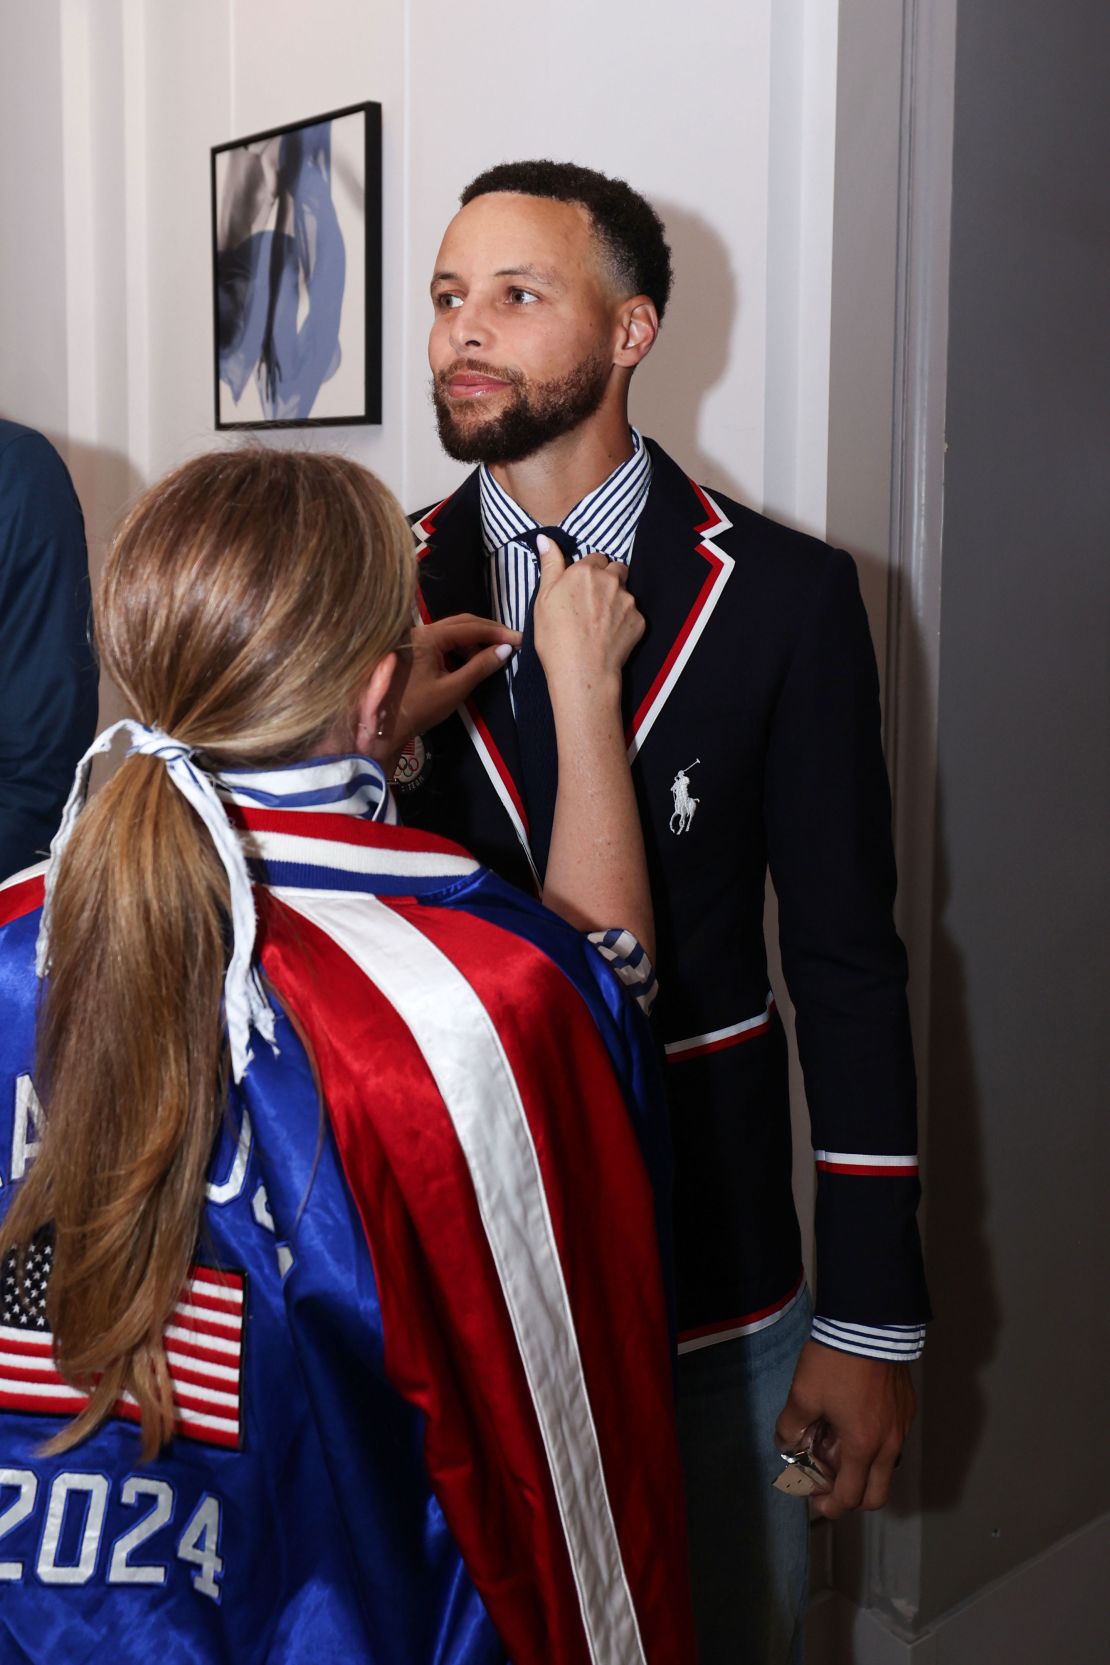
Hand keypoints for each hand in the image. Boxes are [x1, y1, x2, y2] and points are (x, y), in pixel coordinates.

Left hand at [395, 614, 520, 738]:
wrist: (385, 727)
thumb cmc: (418, 708)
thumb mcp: (454, 689)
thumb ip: (480, 666)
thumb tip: (506, 649)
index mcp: (428, 637)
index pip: (469, 627)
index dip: (497, 632)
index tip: (519, 639)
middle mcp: (420, 630)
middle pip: (461, 623)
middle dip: (487, 632)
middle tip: (511, 642)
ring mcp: (415, 639)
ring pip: (452, 632)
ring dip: (474, 642)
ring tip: (492, 657)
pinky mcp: (413, 649)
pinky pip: (442, 641)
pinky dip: (459, 649)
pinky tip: (471, 662)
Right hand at [532, 536, 644, 709]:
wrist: (582, 671)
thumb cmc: (556, 636)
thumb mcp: (543, 598)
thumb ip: (550, 564)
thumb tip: (545, 538)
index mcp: (586, 571)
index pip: (595, 558)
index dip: (587, 572)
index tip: (579, 589)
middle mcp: (611, 580)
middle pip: (615, 569)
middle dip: (607, 579)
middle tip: (592, 603)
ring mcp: (628, 601)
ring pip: (625, 591)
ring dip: (616, 599)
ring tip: (601, 622)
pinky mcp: (640, 621)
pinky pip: (633, 614)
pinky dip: (624, 621)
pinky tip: (610, 635)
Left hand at [774, 1341, 915, 1518]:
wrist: (869, 1325)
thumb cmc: (835, 1363)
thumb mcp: (803, 1394)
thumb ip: (791, 1427)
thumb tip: (785, 1444)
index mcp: (863, 1446)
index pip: (850, 1497)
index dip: (829, 1505)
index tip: (813, 1498)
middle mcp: (889, 1444)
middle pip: (877, 1494)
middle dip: (852, 1498)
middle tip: (830, 1485)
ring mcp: (901, 1426)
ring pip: (886, 1467)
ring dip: (864, 1471)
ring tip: (839, 1450)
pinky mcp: (906, 1407)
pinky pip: (892, 1441)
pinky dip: (874, 1447)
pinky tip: (854, 1425)